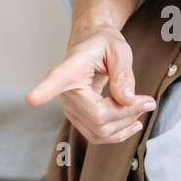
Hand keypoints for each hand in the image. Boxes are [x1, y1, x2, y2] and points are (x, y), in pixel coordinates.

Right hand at [25, 22, 154, 142]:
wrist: (90, 47)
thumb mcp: (118, 49)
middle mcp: (65, 92)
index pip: (56, 79)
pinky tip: (134, 122)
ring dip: (126, 124)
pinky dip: (119, 133)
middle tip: (148, 101)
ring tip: (144, 106)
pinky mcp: (78, 119)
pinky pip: (98, 135)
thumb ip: (123, 73)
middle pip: (98, 117)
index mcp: (70, 67)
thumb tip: (127, 100)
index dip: (44, 89)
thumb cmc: (104, 44)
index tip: (31, 99)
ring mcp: (69, 109)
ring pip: (100, 131)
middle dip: (127, 113)